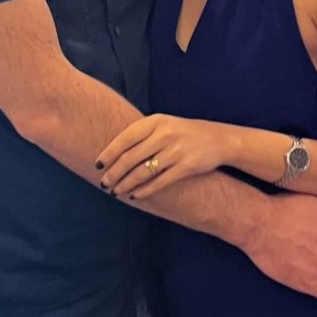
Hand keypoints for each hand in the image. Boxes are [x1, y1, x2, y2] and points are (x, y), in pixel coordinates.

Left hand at [97, 114, 232, 197]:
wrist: (218, 139)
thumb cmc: (184, 132)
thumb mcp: (164, 124)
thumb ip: (142, 134)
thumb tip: (112, 153)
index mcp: (156, 121)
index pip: (126, 138)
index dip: (109, 153)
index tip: (98, 165)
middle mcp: (165, 135)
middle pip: (131, 157)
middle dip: (114, 173)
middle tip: (104, 183)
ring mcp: (176, 151)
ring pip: (143, 172)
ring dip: (126, 184)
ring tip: (116, 192)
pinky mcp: (186, 167)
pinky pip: (159, 182)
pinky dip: (144, 191)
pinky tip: (135, 196)